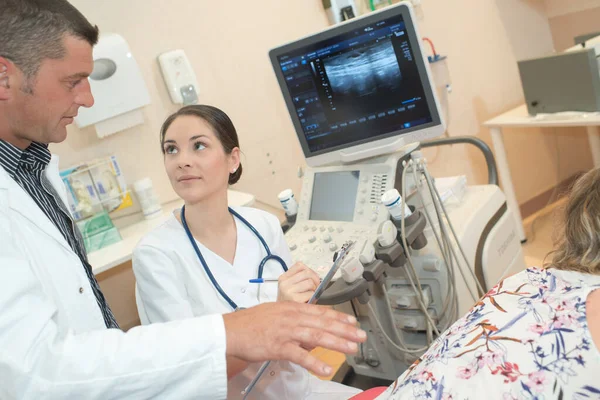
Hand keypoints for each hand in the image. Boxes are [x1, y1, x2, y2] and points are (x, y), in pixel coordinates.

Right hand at [222, 301, 365, 375]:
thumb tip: (309, 328)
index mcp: (292, 308)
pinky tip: (326, 369)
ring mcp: (286, 331)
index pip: (321, 312)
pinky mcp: (279, 346)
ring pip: (317, 336)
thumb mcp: (275, 313)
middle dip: (345, 330)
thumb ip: (293, 319)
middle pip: (324, 323)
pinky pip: (300, 355)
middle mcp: (292, 317)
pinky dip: (314, 362)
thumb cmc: (251, 322)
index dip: (339, 317)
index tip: (353, 322)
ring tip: (351, 349)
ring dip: (337, 343)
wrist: (231, 330)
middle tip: (361, 336)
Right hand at [277, 262, 320, 302]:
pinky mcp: (294, 299)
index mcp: (283, 278)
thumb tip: (316, 276)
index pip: (300, 265)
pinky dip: (313, 296)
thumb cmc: (288, 302)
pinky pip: (311, 293)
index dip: (309, 270)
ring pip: (310, 282)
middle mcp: (284, 283)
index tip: (311, 277)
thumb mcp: (289, 287)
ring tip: (310, 294)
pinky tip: (308, 300)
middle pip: (307, 272)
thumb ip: (299, 279)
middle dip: (315, 279)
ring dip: (314, 289)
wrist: (279, 317)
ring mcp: (288, 291)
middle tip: (314, 287)